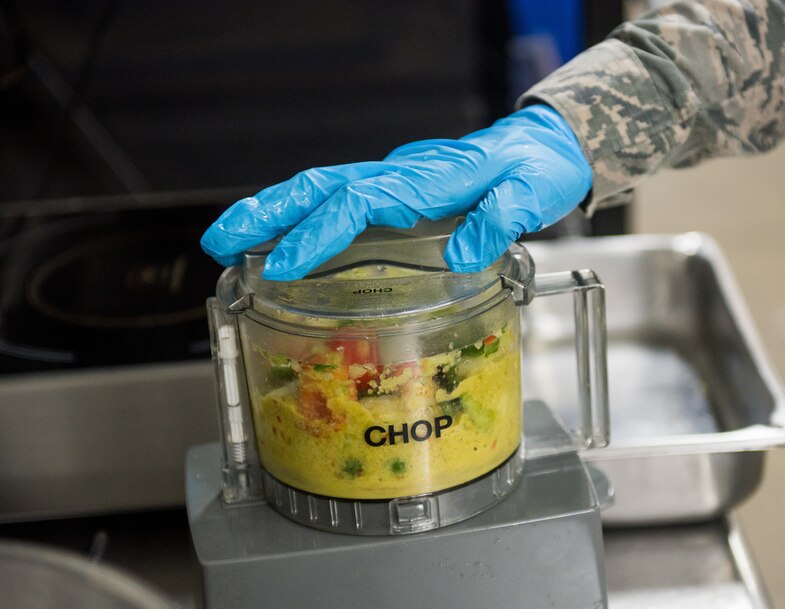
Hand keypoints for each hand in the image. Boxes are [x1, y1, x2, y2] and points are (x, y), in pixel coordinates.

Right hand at [200, 105, 591, 278]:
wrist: (544, 145)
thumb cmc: (538, 170)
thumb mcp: (534, 195)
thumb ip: (502, 220)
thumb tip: (464, 254)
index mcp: (428, 179)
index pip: (359, 202)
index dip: (319, 233)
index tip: (285, 265)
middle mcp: (402, 176)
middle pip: (322, 187)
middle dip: (268, 213)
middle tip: (218, 242)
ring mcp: (396, 182)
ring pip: (324, 190)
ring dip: (275, 212)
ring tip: (228, 241)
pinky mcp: (398, 193)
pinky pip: (342, 201)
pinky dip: (306, 218)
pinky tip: (283, 241)